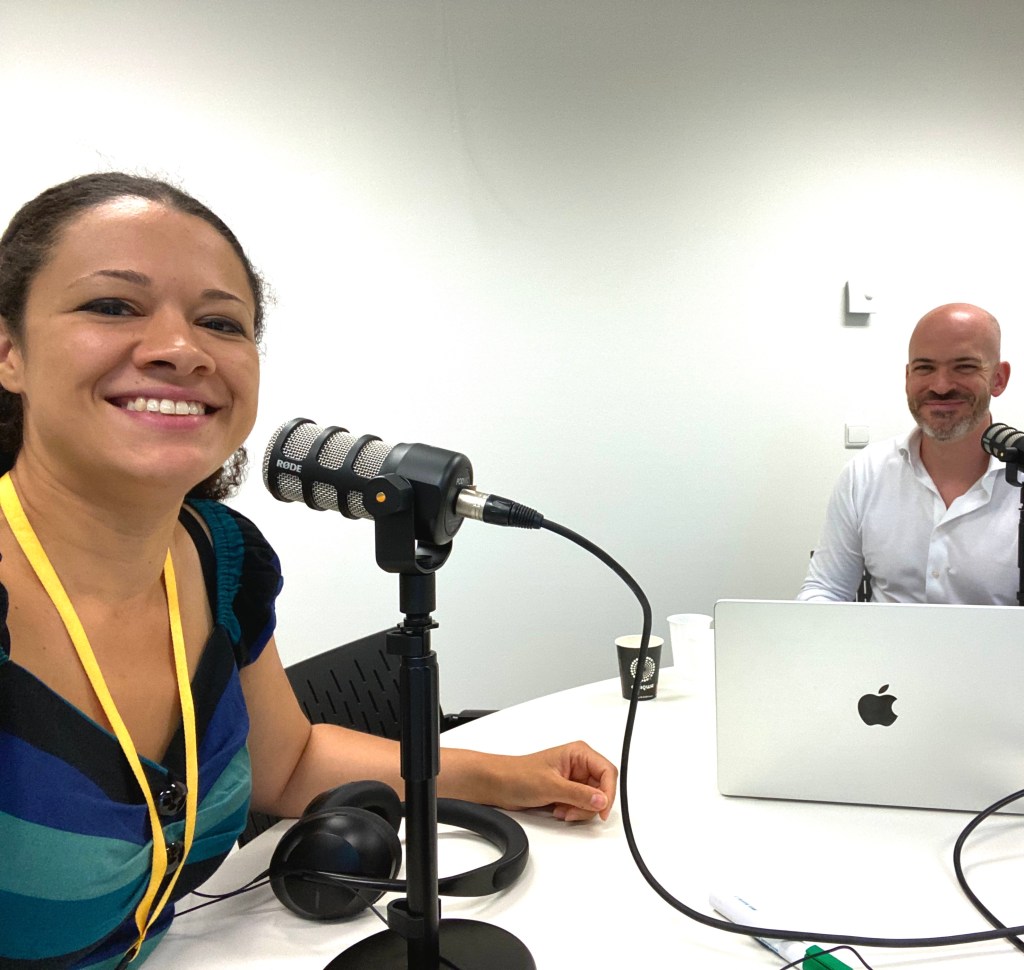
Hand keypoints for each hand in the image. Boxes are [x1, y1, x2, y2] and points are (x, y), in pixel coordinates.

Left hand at [492, 741, 617, 822]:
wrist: (499, 784)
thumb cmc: (518, 775)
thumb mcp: (551, 786)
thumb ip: (579, 794)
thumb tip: (602, 800)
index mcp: (579, 753)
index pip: (607, 772)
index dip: (608, 792)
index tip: (602, 810)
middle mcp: (579, 764)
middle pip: (602, 789)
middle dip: (589, 805)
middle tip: (572, 811)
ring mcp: (574, 779)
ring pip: (593, 800)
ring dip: (579, 810)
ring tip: (561, 809)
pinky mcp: (567, 791)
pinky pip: (581, 806)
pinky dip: (572, 812)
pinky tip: (558, 810)